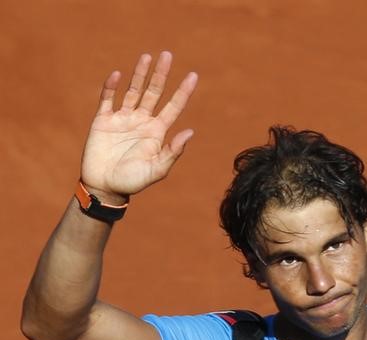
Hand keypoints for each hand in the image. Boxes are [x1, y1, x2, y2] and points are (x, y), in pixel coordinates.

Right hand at [81, 51, 197, 200]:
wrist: (105, 187)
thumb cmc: (133, 181)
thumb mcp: (158, 169)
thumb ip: (173, 151)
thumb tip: (190, 132)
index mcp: (157, 132)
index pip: (174, 106)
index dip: (183, 91)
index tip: (193, 75)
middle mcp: (142, 121)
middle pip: (154, 92)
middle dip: (161, 74)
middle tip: (167, 54)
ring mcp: (123, 119)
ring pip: (133, 91)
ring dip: (140, 74)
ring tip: (147, 57)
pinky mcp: (103, 120)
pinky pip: (108, 99)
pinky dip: (111, 87)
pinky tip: (117, 75)